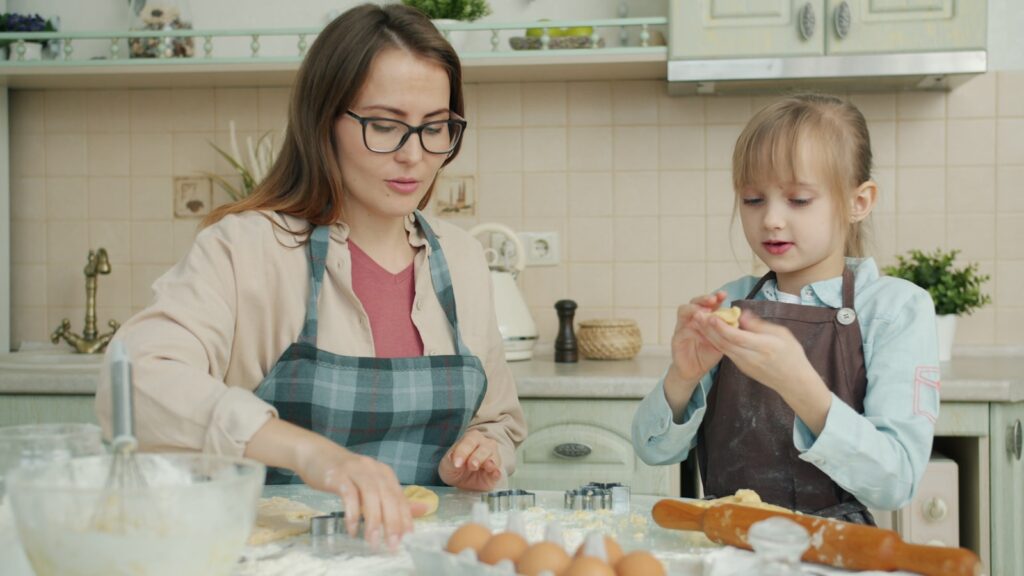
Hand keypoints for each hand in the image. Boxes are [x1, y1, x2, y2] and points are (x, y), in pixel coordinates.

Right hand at [296, 441, 412, 550]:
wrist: (315, 454)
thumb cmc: (345, 473)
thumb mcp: (370, 484)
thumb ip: (391, 498)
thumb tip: (422, 510)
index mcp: (384, 473)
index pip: (399, 497)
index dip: (405, 517)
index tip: (408, 538)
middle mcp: (373, 469)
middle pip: (388, 497)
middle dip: (392, 522)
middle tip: (393, 543)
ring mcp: (356, 470)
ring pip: (371, 496)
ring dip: (374, 520)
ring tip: (373, 540)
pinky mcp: (338, 475)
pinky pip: (349, 495)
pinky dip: (352, 513)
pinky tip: (352, 529)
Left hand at [438, 429, 502, 491]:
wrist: (463, 481)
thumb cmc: (455, 467)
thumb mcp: (447, 465)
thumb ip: (450, 462)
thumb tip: (456, 462)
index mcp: (471, 438)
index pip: (469, 442)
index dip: (463, 452)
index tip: (457, 463)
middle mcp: (485, 445)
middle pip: (485, 448)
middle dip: (477, 457)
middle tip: (472, 465)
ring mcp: (493, 458)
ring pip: (494, 457)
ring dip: (489, 463)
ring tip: (484, 468)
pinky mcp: (496, 472)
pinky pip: (499, 471)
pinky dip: (497, 472)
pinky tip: (494, 474)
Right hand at [668, 292, 728, 383]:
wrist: (694, 371)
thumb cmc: (707, 353)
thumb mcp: (721, 340)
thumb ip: (726, 329)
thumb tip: (739, 317)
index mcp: (703, 317)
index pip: (708, 303)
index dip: (715, 297)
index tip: (723, 295)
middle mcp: (691, 319)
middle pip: (693, 302)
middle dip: (703, 299)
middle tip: (713, 300)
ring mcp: (682, 328)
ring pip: (683, 312)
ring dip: (694, 309)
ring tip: (705, 311)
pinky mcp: (676, 339)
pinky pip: (682, 331)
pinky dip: (692, 330)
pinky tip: (702, 334)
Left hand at [693, 309, 809, 392]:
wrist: (794, 382)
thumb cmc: (791, 354)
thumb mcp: (781, 334)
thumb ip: (759, 325)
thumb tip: (741, 314)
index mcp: (763, 347)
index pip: (737, 337)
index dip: (721, 327)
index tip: (711, 315)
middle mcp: (750, 357)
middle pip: (725, 343)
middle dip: (708, 328)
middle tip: (697, 314)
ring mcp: (744, 364)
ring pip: (722, 348)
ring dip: (709, 335)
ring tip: (699, 321)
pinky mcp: (741, 367)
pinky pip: (727, 352)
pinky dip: (716, 341)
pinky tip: (710, 331)